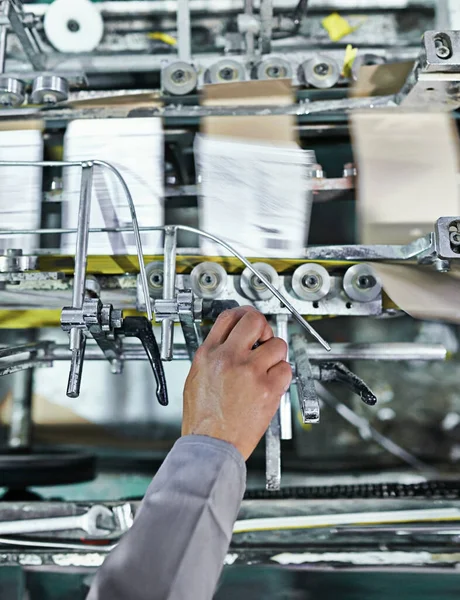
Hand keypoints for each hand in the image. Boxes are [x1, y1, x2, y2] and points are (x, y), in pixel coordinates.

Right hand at [182, 306, 291, 459]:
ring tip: (266, 370)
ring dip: (276, 356)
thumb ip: (213, 356)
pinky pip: (286, 369)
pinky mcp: (267, 389)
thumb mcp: (196, 377)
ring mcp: (250, 372)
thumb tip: (230, 343)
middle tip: (264, 340)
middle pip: (256, 321)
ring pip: (277, 345)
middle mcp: (229, 358)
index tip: (250, 320)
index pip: (230, 317)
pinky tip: (270, 385)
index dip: (244, 315)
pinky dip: (282, 376)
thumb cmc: (203, 418)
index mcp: (209, 354)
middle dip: (264, 328)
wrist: (210, 445)